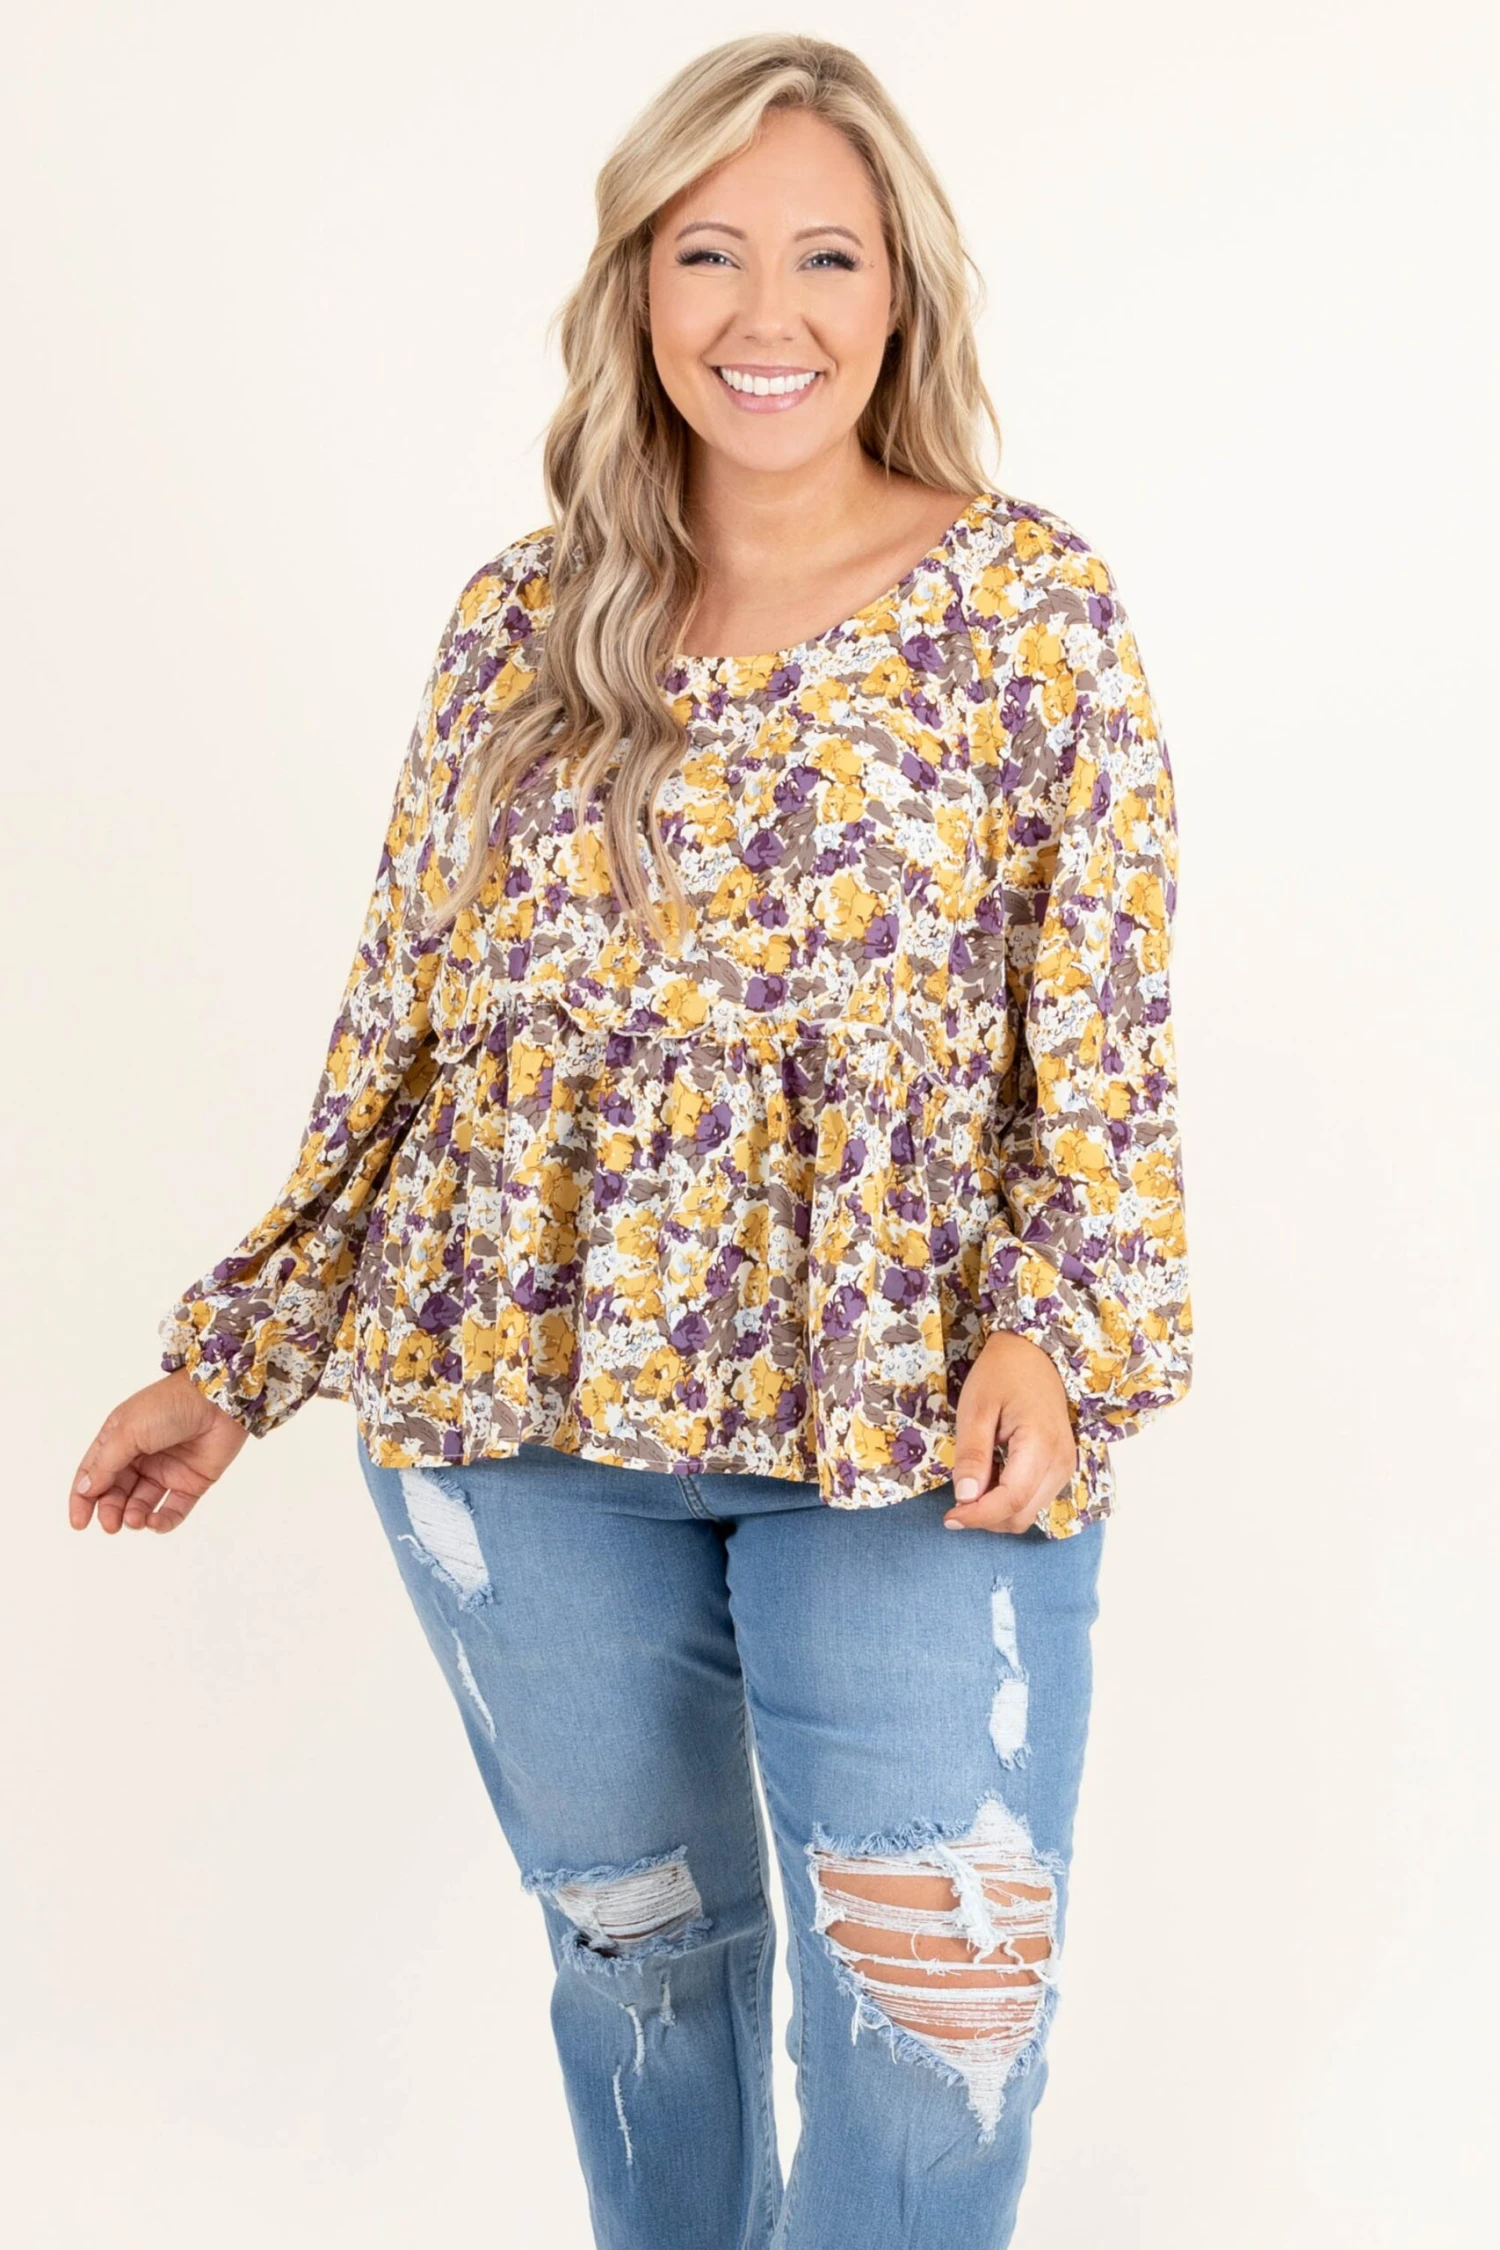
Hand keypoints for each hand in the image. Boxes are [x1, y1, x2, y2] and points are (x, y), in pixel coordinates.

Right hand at [70, 1370, 250, 1534]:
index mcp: (119, 1439)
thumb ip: (106, 1463)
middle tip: (110, 1525)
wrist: (219, 1400)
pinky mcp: (192, 1482)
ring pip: (142, 1503)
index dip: (83, 1498)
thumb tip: (86, 1489)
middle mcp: (141, 1456)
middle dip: (110, 1510)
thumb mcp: (128, 1431)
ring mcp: (167, 1470)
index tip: (78, 1523)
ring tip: (134, 1520)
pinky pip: (173, 1509)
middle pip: (116, 1492)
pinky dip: (162, 1521)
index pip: (93, 1473)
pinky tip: (154, 1522)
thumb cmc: (169, 1406)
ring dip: (134, 1516)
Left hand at [945, 1332, 1077, 1534]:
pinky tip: (990, 1478)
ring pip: (1028, 1513)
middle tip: (955, 1503)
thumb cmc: (1001, 1374)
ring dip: (996, 1511)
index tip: (949, 1517)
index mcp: (1040, 1444)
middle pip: (1021, 1516)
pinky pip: (1034, 1499)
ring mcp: (1064, 1465)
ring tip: (972, 1483)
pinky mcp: (1060, 1466)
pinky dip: (1008, 1500)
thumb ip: (972, 1455)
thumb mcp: (976, 1409)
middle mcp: (1060, 1462)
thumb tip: (965, 1498)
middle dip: (985, 1518)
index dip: (978, 1516)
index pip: (1011, 1501)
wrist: (1031, 1353)